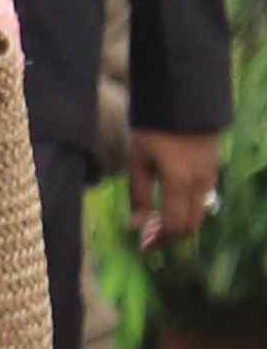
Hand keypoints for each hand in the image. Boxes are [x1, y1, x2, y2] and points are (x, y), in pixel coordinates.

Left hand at [132, 128, 227, 248]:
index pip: (174, 224)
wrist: (183, 102)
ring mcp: (210, 177)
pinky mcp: (213, 170)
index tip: (143, 246)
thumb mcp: (137, 159)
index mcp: (179, 182)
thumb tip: (136, 225)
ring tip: (156, 223)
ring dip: (180, 223)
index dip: (159, 239)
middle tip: (148, 237)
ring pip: (200, 212)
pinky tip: (171, 205)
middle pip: (190, 223)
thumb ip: (138, 193)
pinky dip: (189, 209)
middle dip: (169, 235)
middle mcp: (200, 184)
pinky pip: (204, 199)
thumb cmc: (153, 129)